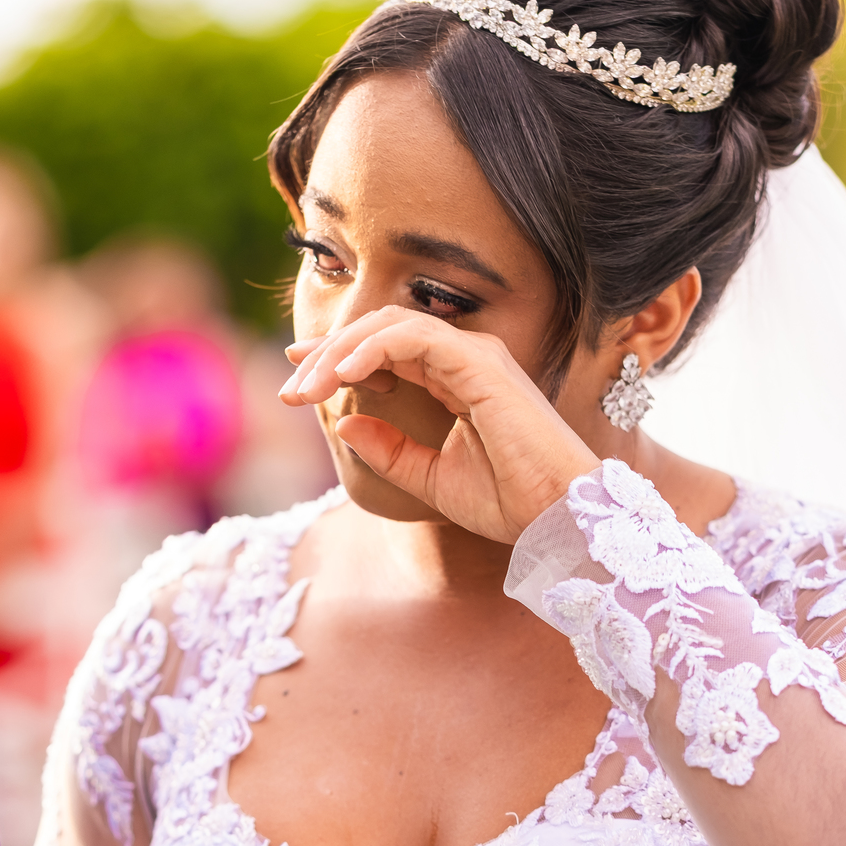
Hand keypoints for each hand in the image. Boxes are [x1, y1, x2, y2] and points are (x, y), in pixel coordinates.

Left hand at [281, 307, 598, 541]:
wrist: (556, 518)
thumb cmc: (510, 502)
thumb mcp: (431, 479)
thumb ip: (389, 451)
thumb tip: (343, 423)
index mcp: (456, 380)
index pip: (386, 350)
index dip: (337, 356)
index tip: (297, 377)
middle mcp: (465, 358)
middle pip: (380, 332)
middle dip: (327, 354)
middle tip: (289, 389)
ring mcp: (474, 355)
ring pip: (389, 326)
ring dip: (340, 351)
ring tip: (307, 385)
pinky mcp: (479, 363)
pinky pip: (412, 338)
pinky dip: (371, 349)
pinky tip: (342, 375)